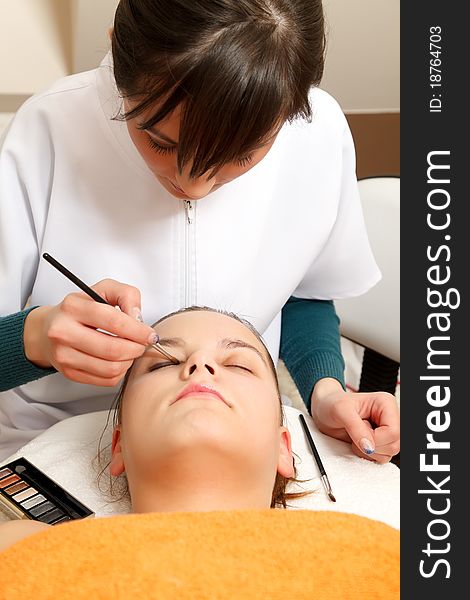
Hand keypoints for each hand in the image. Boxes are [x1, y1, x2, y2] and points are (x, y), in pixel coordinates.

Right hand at [23, 279, 157, 386]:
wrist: (48, 330)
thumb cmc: (80, 310)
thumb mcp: (103, 290)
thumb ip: (126, 295)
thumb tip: (138, 317)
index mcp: (73, 307)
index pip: (113, 321)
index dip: (138, 331)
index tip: (150, 334)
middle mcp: (63, 332)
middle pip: (113, 349)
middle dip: (136, 348)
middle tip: (142, 344)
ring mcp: (64, 356)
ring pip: (111, 368)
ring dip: (129, 361)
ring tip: (130, 351)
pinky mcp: (69, 373)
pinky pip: (106, 380)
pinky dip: (119, 372)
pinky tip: (118, 360)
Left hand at [310, 378, 399, 463]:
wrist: (324, 410)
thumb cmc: (331, 404)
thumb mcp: (340, 410)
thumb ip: (355, 427)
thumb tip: (369, 447)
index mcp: (385, 403)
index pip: (393, 431)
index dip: (376, 439)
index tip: (359, 435)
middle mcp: (389, 417)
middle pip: (394, 445)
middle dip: (372, 446)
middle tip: (355, 434)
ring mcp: (385, 430)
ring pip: (390, 453)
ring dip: (369, 451)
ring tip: (355, 436)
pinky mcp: (380, 441)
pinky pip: (382, 457)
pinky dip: (368, 455)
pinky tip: (357, 442)